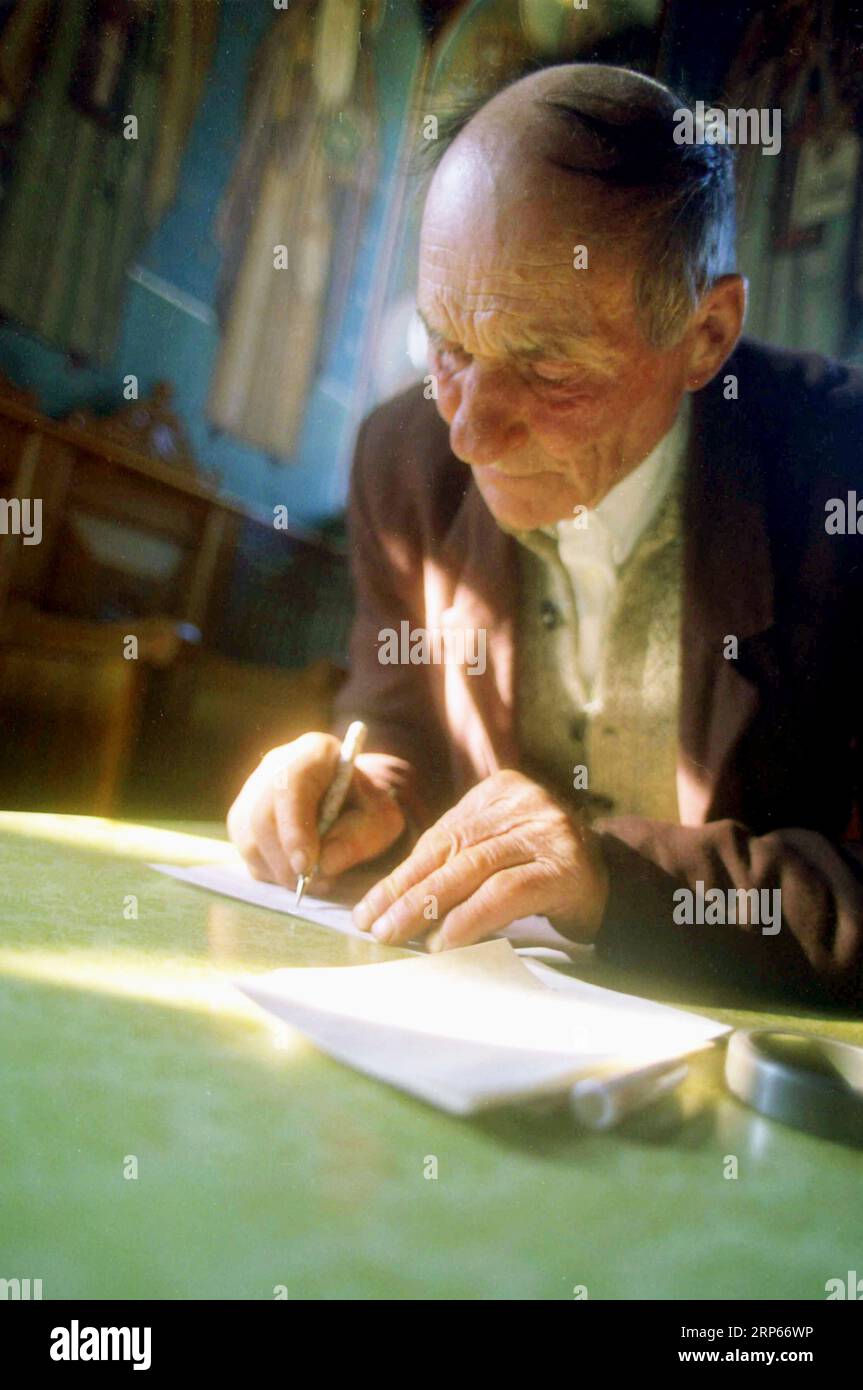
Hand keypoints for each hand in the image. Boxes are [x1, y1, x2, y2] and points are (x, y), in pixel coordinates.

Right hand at [227, 732, 405, 888]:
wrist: (351, 802)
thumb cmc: (367, 808)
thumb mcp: (380, 820)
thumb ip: (359, 838)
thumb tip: (323, 865)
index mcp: (313, 752)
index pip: (289, 785)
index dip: (294, 828)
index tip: (307, 866)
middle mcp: (275, 765)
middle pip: (261, 816)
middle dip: (285, 860)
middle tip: (311, 884)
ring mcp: (252, 790)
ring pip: (249, 840)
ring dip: (279, 871)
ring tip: (314, 881)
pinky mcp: (243, 818)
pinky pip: (247, 853)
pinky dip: (272, 872)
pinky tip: (300, 871)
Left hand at [351, 769, 608, 949]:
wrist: (614, 887)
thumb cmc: (543, 874)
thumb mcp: (498, 853)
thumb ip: (457, 861)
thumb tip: (391, 901)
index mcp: (501, 790)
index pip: (440, 835)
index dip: (400, 874)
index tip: (368, 908)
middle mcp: (525, 802)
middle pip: (451, 849)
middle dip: (405, 891)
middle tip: (373, 926)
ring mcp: (548, 831)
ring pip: (473, 868)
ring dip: (427, 907)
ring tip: (397, 935)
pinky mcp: (564, 867)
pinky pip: (505, 892)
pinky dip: (469, 919)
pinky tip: (444, 942)